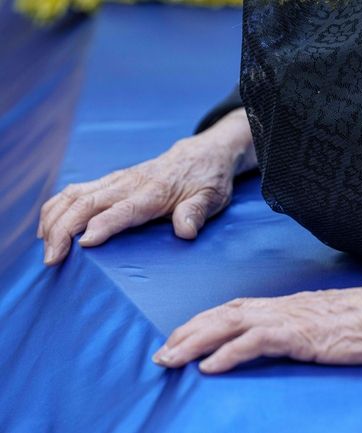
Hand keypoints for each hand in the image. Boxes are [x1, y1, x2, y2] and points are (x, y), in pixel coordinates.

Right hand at [38, 108, 254, 264]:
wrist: (202, 155)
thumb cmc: (207, 181)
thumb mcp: (212, 198)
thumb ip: (197, 213)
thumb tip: (186, 231)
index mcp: (154, 192)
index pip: (123, 210)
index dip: (103, 226)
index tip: (83, 244)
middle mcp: (129, 184)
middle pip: (87, 203)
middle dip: (63, 229)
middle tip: (52, 259)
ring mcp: (116, 181)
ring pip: (74, 194)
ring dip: (53, 219)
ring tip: (45, 248)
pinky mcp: (110, 182)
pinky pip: (74, 192)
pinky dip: (56, 209)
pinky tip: (47, 229)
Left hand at [152, 283, 361, 373]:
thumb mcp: (324, 325)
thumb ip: (300, 330)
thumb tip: (284, 341)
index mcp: (286, 306)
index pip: (234, 309)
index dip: (204, 322)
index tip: (180, 337)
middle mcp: (280, 307)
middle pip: (222, 314)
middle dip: (188, 333)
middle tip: (161, 354)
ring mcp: (288, 319)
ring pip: (229, 325)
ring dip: (196, 342)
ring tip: (170, 360)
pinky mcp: (298, 335)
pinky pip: (255, 342)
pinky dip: (227, 353)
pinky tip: (209, 367)